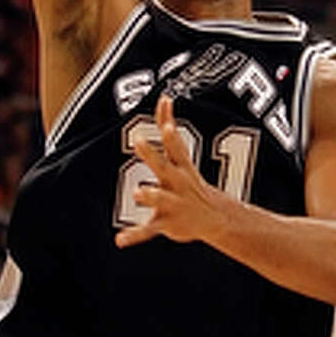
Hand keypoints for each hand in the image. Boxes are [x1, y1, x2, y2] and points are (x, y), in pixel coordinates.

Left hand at [114, 96, 227, 248]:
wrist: (215, 220)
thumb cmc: (190, 183)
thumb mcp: (183, 158)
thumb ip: (170, 130)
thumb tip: (165, 97)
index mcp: (181, 168)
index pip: (176, 145)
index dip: (170, 130)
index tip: (166, 112)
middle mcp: (177, 184)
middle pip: (164, 167)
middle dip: (152, 155)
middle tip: (139, 140)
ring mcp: (172, 204)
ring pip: (160, 198)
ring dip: (150, 195)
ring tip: (138, 192)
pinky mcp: (165, 223)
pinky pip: (148, 230)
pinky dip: (134, 236)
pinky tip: (120, 239)